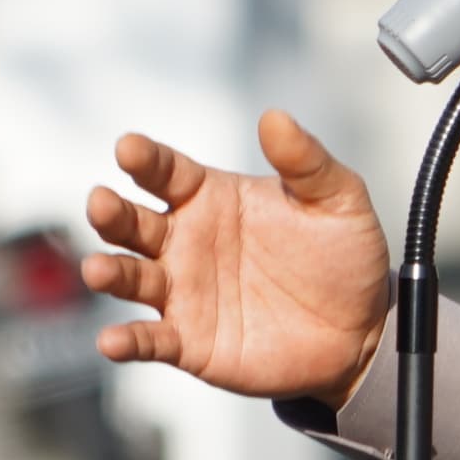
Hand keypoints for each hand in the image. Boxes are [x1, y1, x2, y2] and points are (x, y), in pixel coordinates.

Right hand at [81, 112, 393, 406]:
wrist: (360, 329)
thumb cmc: (342, 256)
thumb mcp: (337, 200)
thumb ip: (305, 161)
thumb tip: (274, 117)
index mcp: (211, 197)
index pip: (166, 171)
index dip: (145, 159)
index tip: (129, 148)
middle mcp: (186, 241)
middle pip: (133, 222)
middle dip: (111, 212)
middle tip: (101, 203)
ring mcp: (183, 292)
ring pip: (132, 277)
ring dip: (110, 272)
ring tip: (99, 269)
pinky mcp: (190, 342)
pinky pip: (151, 340)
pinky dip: (127, 341)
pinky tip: (113, 342)